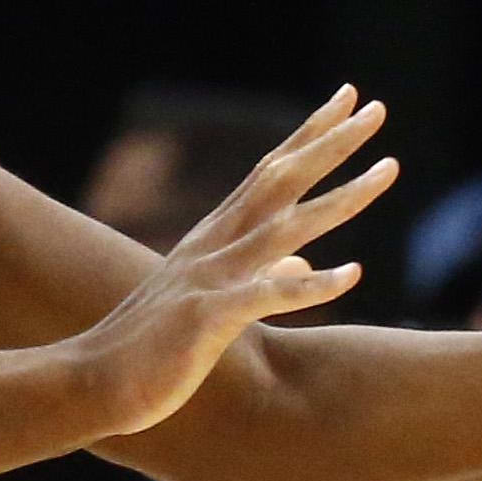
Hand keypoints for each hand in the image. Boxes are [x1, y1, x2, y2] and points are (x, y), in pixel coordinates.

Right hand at [73, 89, 396, 434]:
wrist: (93, 382)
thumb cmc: (152, 348)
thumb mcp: (210, 302)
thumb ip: (260, 276)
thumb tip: (303, 258)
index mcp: (215, 237)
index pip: (270, 171)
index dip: (309, 134)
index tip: (347, 98)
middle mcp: (215, 245)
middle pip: (282, 180)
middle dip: (331, 143)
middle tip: (377, 108)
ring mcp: (212, 277)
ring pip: (287, 225)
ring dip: (341, 198)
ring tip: (388, 170)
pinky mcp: (208, 317)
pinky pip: (268, 295)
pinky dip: (310, 285)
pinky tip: (352, 274)